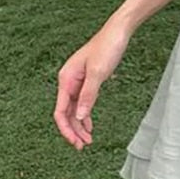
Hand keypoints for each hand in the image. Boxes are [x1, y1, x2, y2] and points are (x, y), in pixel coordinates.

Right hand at [53, 19, 129, 149]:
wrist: (118, 31)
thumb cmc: (107, 47)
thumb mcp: (98, 72)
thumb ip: (88, 95)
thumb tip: (80, 117)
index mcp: (66, 79)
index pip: (60, 111)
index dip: (66, 129)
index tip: (75, 142)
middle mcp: (68, 81)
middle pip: (66, 113)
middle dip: (73, 131)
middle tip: (84, 146)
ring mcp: (78, 81)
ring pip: (75, 109)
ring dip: (80, 125)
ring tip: (88, 141)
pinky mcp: (87, 80)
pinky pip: (82, 102)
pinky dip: (86, 115)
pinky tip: (90, 126)